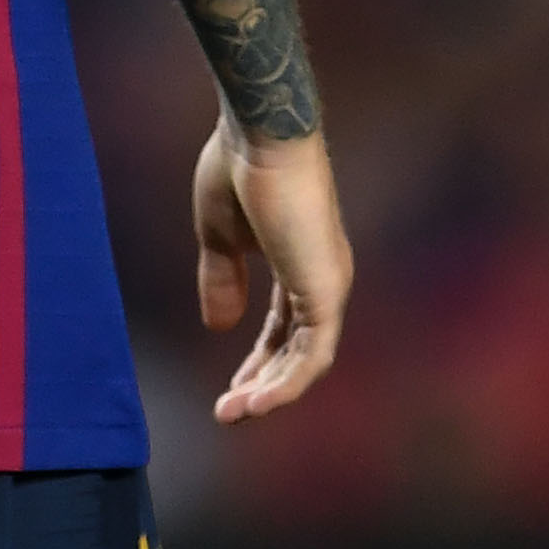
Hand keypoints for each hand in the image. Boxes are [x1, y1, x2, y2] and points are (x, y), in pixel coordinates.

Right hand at [193, 116, 348, 422]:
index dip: (258, 360)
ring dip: (270, 392)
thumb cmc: (238, 169)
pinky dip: (286, 383)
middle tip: (228, 412)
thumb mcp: (219, 236)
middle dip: (262, 384)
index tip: (231, 386)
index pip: (283, 327)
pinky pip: (313, 355)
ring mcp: (328, 286)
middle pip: (296, 349)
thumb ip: (222, 280)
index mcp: (299, 262)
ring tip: (232, 414)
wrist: (260, 135)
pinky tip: (255, 401)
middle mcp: (322, 278)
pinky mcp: (327, 292)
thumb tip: (219, 328)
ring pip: (306, 360)